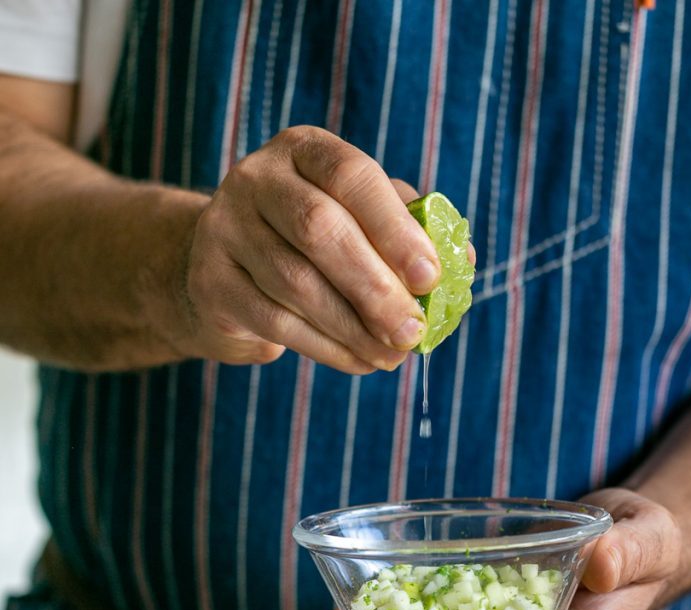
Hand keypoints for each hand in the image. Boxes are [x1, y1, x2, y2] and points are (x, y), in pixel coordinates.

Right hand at [176, 126, 442, 370]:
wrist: (223, 272)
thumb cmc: (310, 245)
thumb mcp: (357, 221)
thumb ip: (407, 231)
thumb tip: (462, 262)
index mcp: (303, 151)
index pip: (352, 175)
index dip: (395, 228)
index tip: (430, 277)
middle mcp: (257, 179)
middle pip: (319, 229)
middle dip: (375, 287)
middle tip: (412, 330)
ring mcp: (225, 228)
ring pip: (297, 283)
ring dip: (354, 328)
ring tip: (392, 355)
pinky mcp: (211, 282)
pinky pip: (277, 321)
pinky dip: (328, 348)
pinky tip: (359, 361)